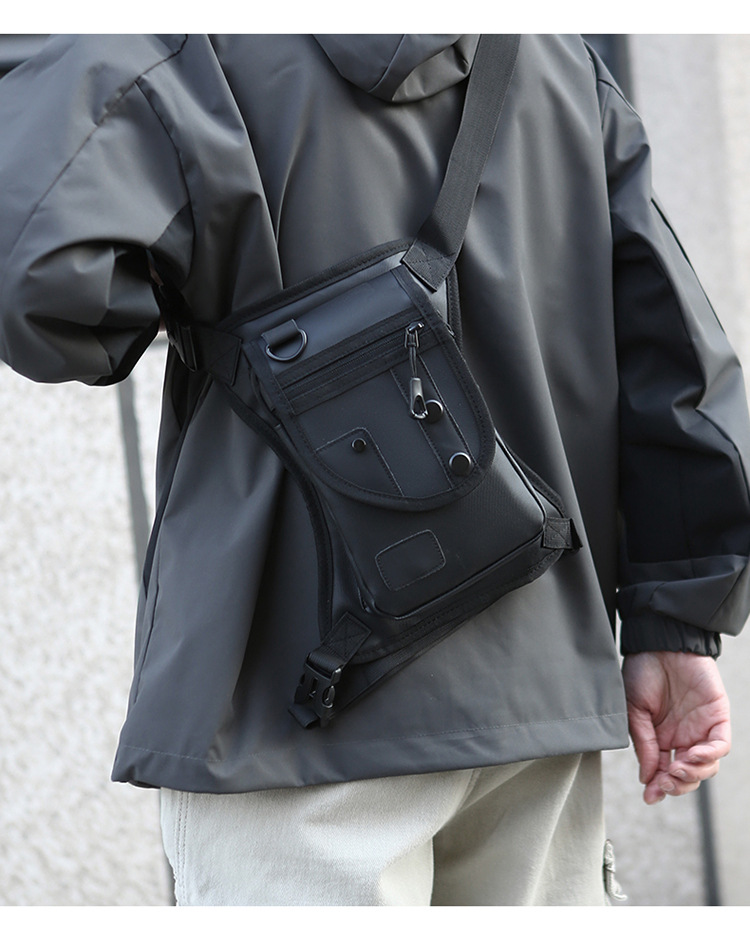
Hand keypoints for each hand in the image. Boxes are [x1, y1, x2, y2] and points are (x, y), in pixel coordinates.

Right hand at [621, 651, 730, 804]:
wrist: (658, 642)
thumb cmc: (641, 671)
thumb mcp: (632, 710)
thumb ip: (643, 743)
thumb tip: (647, 778)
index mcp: (661, 737)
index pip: (665, 772)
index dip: (658, 787)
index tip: (649, 796)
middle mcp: (683, 737)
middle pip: (689, 776)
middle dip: (677, 785)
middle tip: (664, 784)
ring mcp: (701, 728)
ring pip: (707, 767)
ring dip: (693, 774)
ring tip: (677, 769)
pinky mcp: (717, 716)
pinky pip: (720, 745)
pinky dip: (709, 755)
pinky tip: (692, 755)